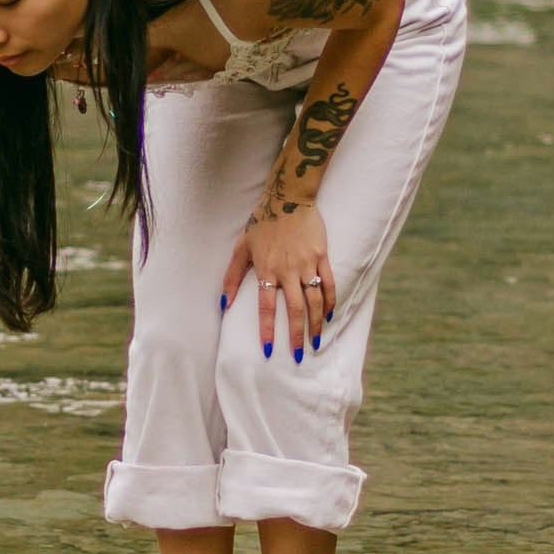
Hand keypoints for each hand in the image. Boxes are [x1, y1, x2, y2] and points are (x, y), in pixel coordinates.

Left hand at [220, 203, 335, 362]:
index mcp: (266, 270)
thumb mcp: (241, 247)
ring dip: (315, 324)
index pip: (266, 307)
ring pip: (313, 301)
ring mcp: (307, 264)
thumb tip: (224, 304)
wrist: (288, 198)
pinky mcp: (322, 256)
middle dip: (296, 335)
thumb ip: (231, 276)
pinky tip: (328, 316)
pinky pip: (328, 284)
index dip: (267, 330)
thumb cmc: (262, 222)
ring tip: (315, 342)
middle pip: (294, 310)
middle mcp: (288, 270)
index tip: (268, 350)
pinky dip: (329, 302)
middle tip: (298, 355)